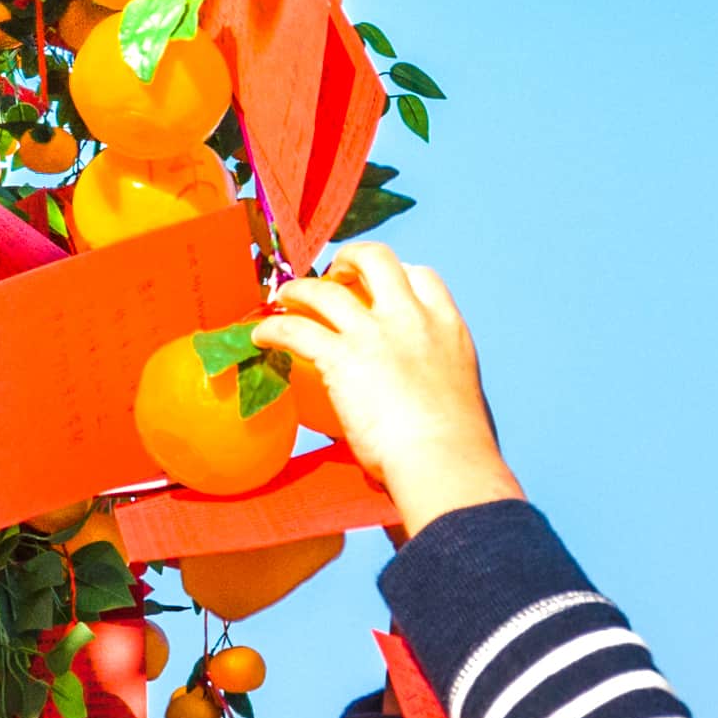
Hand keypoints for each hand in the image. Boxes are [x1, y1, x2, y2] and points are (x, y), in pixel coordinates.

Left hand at [259, 252, 516, 531]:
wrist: (442, 459)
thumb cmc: (454, 446)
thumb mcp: (455, 391)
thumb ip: (432, 378)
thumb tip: (412, 400)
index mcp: (447, 327)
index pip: (423, 277)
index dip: (398, 275)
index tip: (382, 287)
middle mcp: (411, 318)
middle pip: (377, 259)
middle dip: (350, 258)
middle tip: (334, 274)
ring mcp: (375, 333)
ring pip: (326, 290)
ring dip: (300, 288)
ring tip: (286, 296)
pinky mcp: (342, 356)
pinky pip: (295, 329)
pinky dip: (274, 328)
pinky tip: (261, 336)